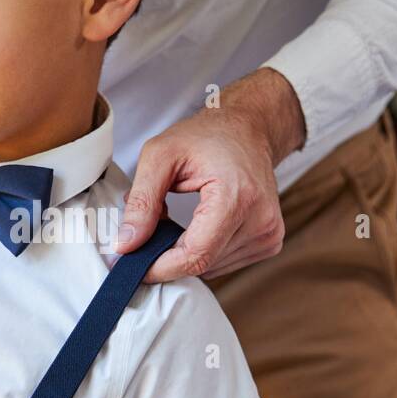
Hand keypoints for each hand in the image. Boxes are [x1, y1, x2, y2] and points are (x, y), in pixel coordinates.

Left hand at [113, 68, 305, 282]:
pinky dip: (205, 251)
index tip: (134, 263)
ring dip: (187, 252)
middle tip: (153, 227)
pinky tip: (203, 225)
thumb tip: (127, 245)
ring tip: (182, 219)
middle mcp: (260, 219)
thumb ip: (141, 202)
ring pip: (212, 268)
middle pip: (202, 264)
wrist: (248, 129)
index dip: (160, 266)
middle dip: (169, 255)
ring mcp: (269, 233)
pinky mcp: (269, 241)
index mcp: (237, 196)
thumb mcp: (160, 156)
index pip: (195, 255)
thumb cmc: (206, 137)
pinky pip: (225, 263)